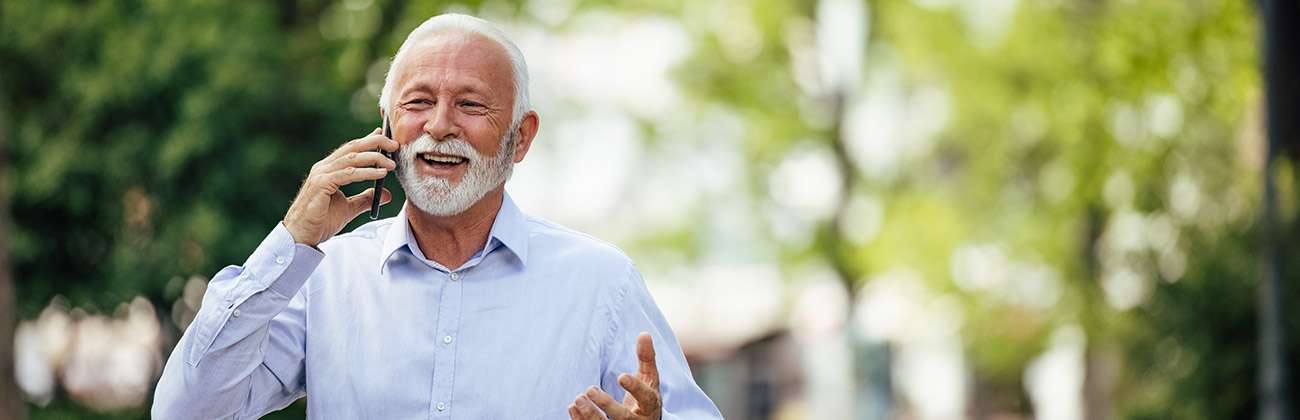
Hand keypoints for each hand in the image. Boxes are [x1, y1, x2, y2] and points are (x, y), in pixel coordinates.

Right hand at [283, 128, 398, 246]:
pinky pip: (348, 174)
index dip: (368, 140)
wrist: (302, 236)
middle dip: (375, 142)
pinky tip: (381, 173)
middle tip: (394, 144)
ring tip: (391, 163)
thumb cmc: (321, 221)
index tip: (385, 136)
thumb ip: (365, 199)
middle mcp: (323, 167)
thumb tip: (386, 194)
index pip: (351, 149)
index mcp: (328, 169)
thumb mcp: (348, 208)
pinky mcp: (321, 184)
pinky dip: (366, 172)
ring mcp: (321, 174)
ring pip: (352, 159)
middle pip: (353, 148)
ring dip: (374, 158)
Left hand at [569, 332, 661, 419]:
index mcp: (650, 405)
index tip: (621, 376)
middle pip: (623, 418)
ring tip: (578, 399)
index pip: (646, 398)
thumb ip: (647, 358)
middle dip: (607, 405)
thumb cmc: (645, 396)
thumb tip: (644, 333)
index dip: (635, 388)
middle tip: (590, 389)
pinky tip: (572, 407)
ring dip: (590, 415)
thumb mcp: (649, 378)